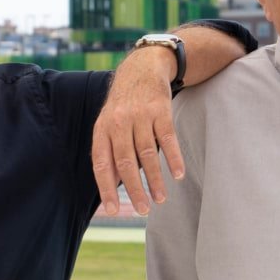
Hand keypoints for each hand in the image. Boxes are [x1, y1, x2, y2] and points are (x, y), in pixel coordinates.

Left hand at [92, 46, 183, 216]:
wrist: (142, 69)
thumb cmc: (123, 104)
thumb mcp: (108, 123)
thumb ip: (109, 151)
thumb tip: (112, 185)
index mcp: (102, 130)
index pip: (102, 164)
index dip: (106, 188)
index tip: (112, 210)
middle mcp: (119, 122)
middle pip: (125, 162)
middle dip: (134, 189)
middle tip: (142, 210)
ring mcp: (140, 116)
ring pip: (147, 153)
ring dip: (155, 179)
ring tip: (161, 199)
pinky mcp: (161, 110)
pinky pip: (167, 139)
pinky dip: (173, 158)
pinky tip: (178, 175)